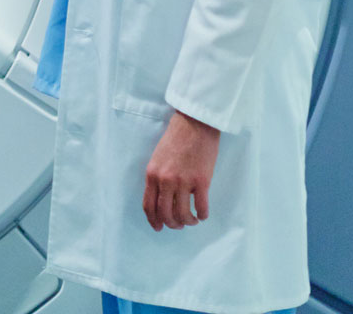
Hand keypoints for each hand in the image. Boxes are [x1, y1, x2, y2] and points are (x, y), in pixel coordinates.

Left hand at [142, 109, 219, 230]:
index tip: (159, 227)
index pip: (149, 206)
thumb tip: (161, 200)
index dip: (154, 221)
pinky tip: (203, 214)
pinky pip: (201, 207)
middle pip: (166, 214)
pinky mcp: (201, 181)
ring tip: (192, 220)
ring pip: (183, 214)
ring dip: (188, 222)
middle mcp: (165, 180)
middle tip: (179, 225)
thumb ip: (157, 178)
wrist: (194, 124)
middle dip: (172, 224)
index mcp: (152, 174)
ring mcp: (184, 182)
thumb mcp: (157, 158)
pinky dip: (202, 215)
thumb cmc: (176, 139)